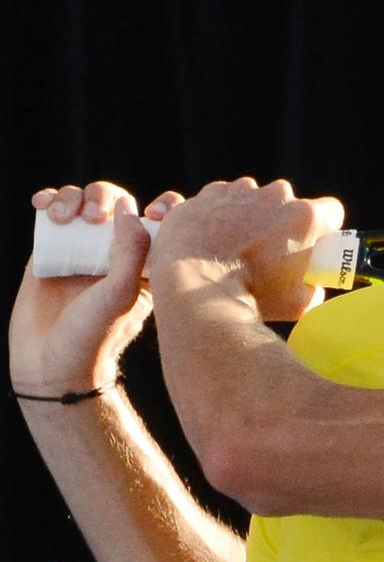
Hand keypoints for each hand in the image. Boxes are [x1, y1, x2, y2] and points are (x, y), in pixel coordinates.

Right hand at [8, 182, 182, 392]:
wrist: (50, 365)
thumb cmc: (94, 336)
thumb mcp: (121, 294)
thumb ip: (132, 251)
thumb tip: (129, 209)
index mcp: (148, 263)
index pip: (164, 220)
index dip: (164, 205)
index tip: (153, 212)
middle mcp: (117, 253)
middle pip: (118, 203)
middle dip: (105, 196)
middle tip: (94, 217)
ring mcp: (83, 250)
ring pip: (84, 203)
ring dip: (73, 197)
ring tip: (63, 217)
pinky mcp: (52, 251)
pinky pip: (53, 214)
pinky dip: (50, 200)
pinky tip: (42, 204)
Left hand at [147, 177, 344, 320]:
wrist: (194, 288)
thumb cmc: (253, 296)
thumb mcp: (299, 303)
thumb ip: (313, 288)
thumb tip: (312, 285)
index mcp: (305, 216)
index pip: (331, 211)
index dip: (325, 228)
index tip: (314, 243)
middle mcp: (276, 195)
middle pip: (289, 204)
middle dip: (283, 222)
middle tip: (269, 252)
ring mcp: (240, 191)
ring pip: (254, 199)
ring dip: (251, 217)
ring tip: (235, 248)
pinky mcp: (209, 194)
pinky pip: (222, 200)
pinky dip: (220, 215)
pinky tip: (212, 240)